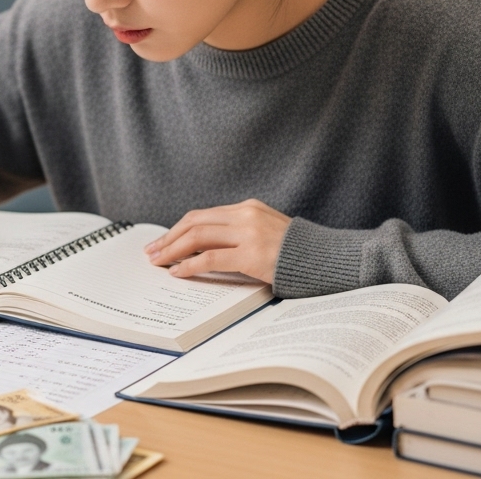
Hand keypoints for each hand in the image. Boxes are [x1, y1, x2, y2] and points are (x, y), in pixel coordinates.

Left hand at [143, 199, 290, 283]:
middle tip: (151, 252)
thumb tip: (205, 248)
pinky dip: (190, 265)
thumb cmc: (298, 253)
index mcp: (248, 207)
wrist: (329, 259)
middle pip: (194, 222)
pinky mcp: (252, 254)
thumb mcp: (267, 232)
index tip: (163, 242)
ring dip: (172, 250)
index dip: (178, 229)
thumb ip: (241, 233)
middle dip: (169, 238)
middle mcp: (246, 214)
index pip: (202, 215)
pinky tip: (178, 272)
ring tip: (158, 262)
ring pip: (198, 237)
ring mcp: (249, 233)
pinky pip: (211, 258)